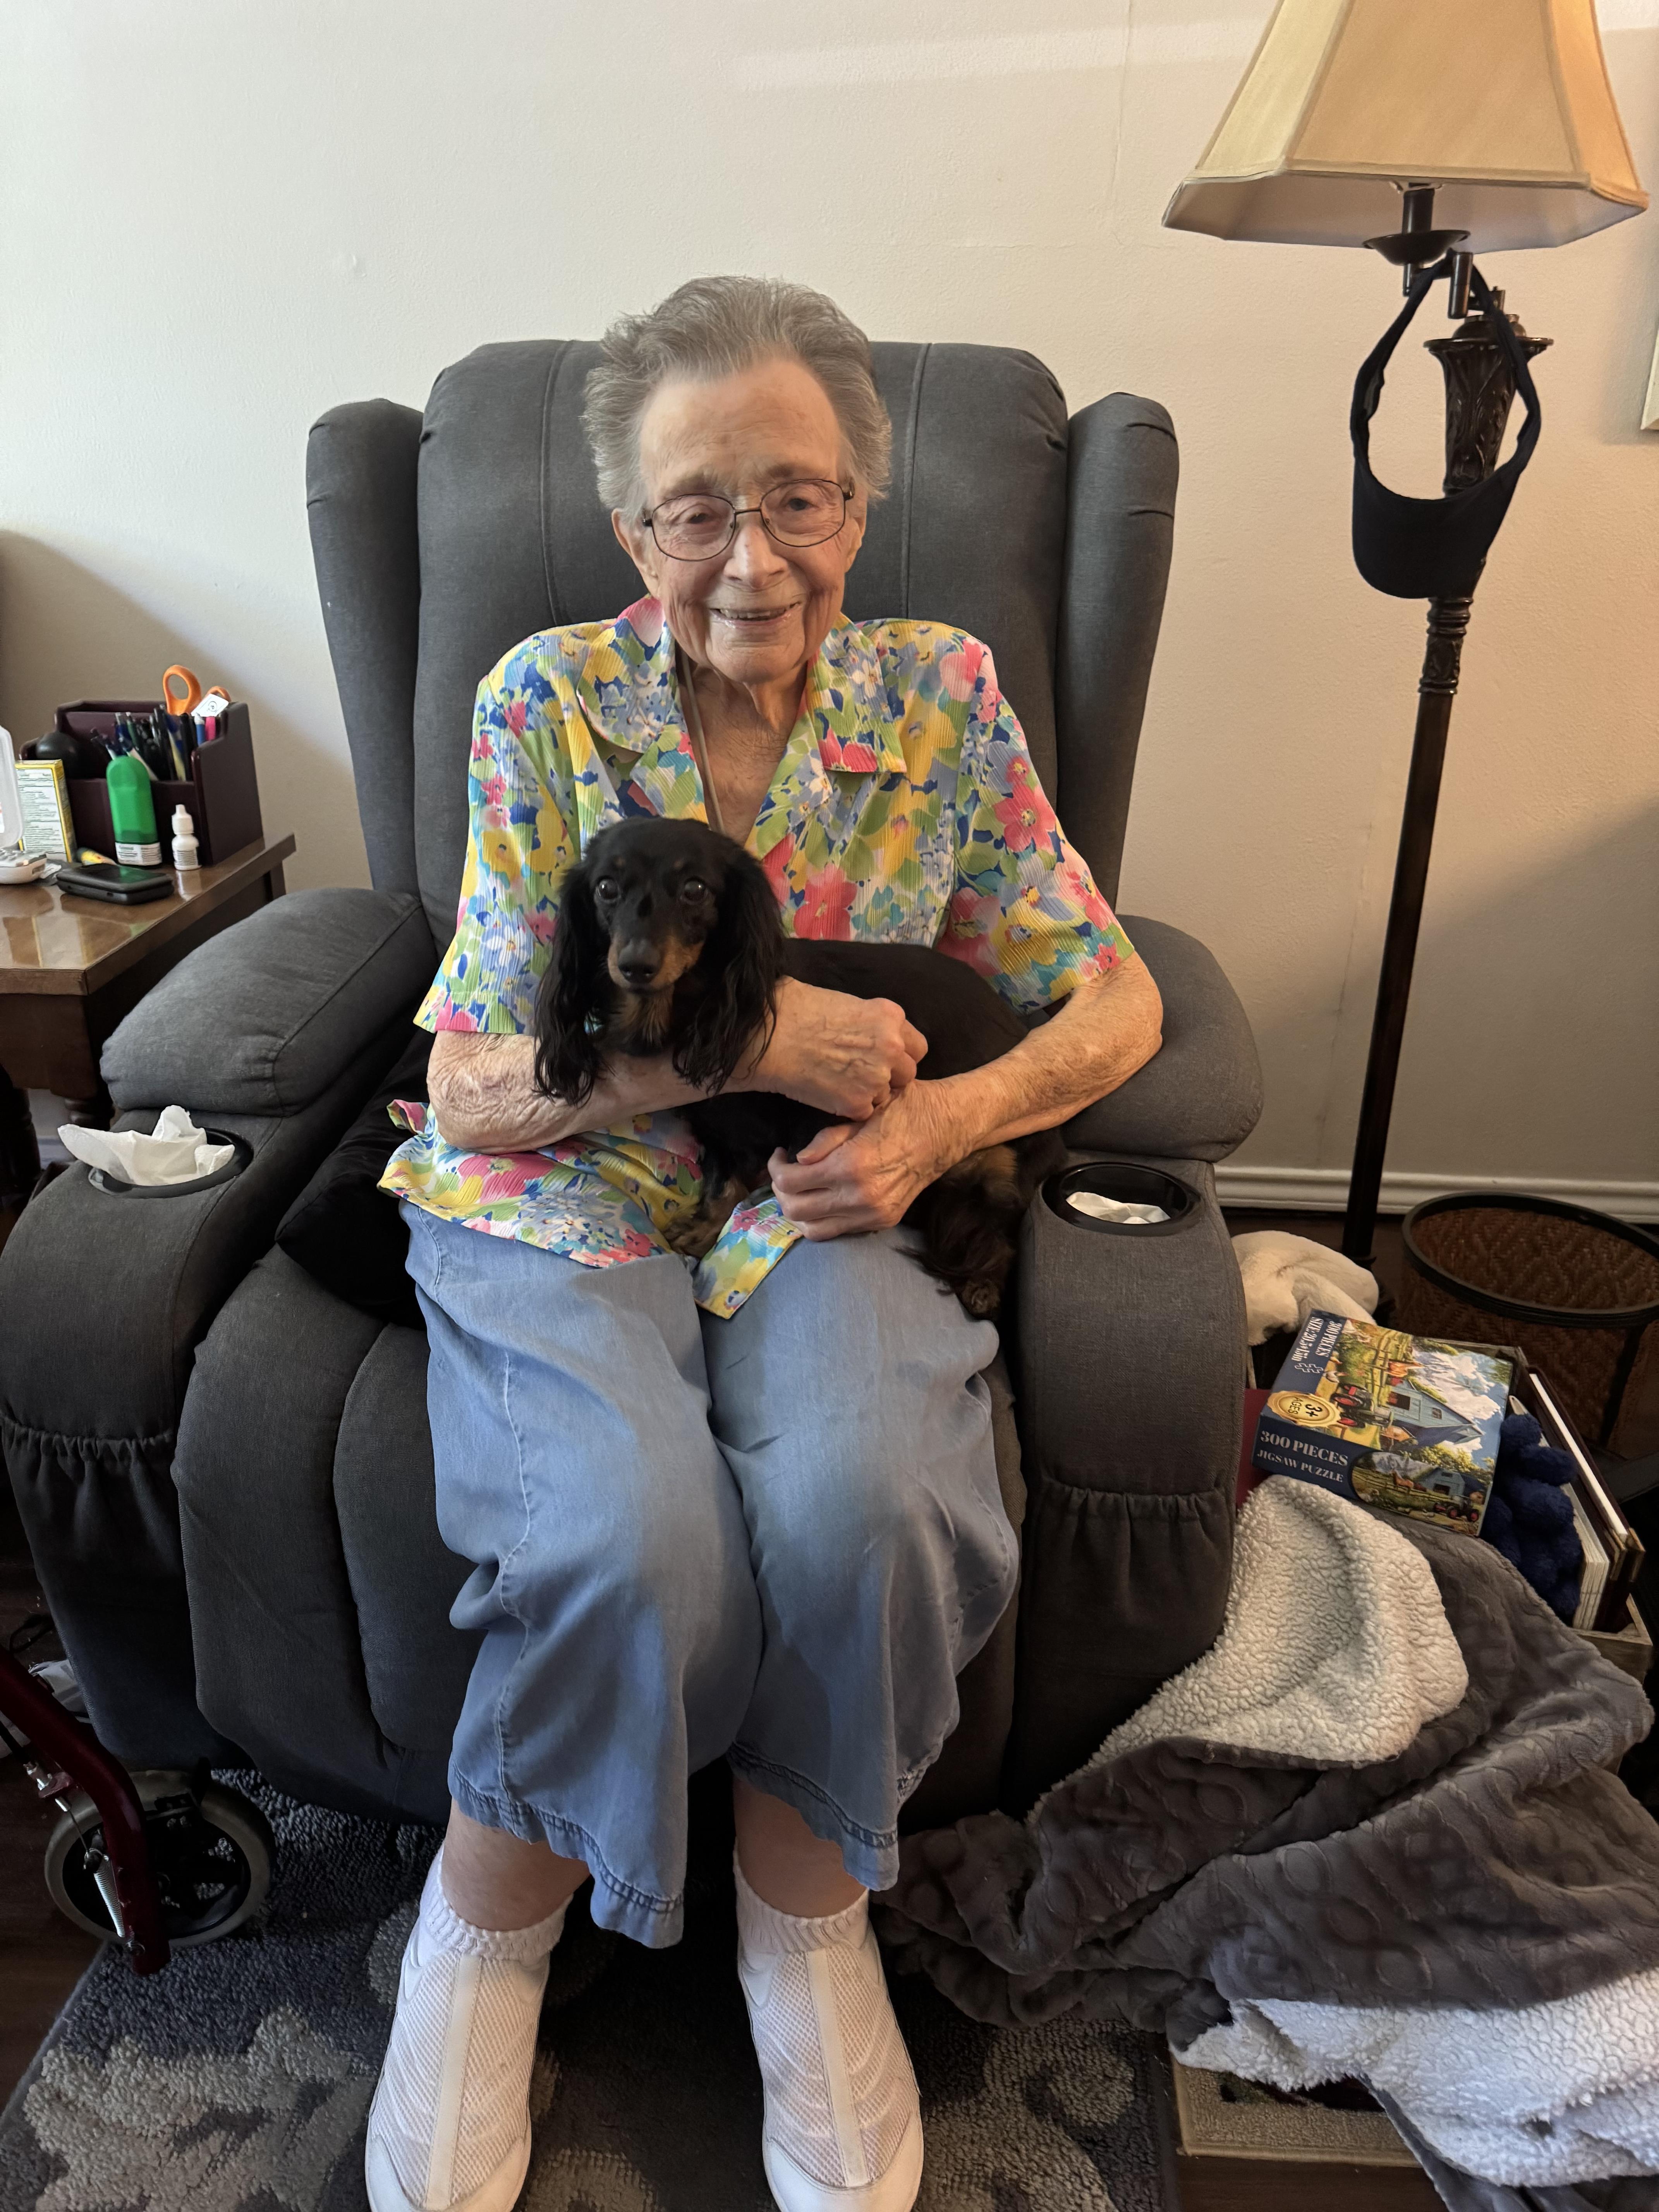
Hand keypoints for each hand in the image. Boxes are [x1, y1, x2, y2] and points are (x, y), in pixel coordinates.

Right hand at [747, 976, 927, 1120]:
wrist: (770, 1036)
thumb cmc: (799, 1011)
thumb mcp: (848, 1005)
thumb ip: (873, 1024)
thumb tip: (877, 1037)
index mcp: (891, 1017)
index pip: (917, 1047)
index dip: (900, 1055)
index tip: (885, 1059)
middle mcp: (892, 1047)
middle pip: (908, 1073)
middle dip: (890, 1077)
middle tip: (862, 1075)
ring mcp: (877, 1077)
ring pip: (886, 1095)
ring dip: (869, 1093)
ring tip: (839, 1082)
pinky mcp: (858, 1103)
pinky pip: (864, 1112)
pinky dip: (850, 1107)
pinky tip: (829, 1092)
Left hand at [769, 1082, 957, 1239]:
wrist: (947, 1129)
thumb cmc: (904, 1110)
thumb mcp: (861, 1114)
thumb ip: (825, 1140)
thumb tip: (798, 1159)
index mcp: (850, 1165)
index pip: (790, 1181)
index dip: (774, 1169)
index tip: (778, 1154)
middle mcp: (859, 1196)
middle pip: (796, 1210)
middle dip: (781, 1191)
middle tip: (784, 1173)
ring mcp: (873, 1213)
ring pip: (814, 1230)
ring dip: (799, 1211)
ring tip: (800, 1189)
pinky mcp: (884, 1220)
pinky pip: (839, 1231)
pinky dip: (822, 1219)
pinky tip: (823, 1197)